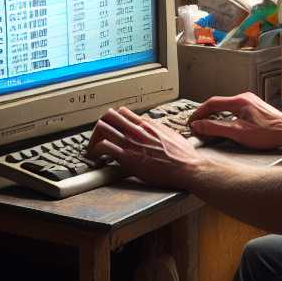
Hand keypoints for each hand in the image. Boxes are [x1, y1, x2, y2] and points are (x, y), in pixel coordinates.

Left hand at [84, 107, 206, 189]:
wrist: (188, 168)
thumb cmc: (184, 156)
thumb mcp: (171, 134)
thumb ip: (158, 130)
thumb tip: (153, 128)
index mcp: (147, 125)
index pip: (122, 112)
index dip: (113, 119)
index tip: (111, 128)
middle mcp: (137, 130)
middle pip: (109, 115)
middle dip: (101, 126)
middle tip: (98, 138)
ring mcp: (131, 142)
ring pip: (102, 127)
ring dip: (94, 138)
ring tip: (93, 149)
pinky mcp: (127, 157)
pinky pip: (103, 147)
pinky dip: (95, 152)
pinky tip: (96, 159)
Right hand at [188, 92, 281, 150]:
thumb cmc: (268, 133)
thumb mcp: (237, 133)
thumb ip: (215, 128)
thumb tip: (199, 126)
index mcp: (238, 101)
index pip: (211, 103)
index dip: (199, 112)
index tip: (192, 121)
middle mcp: (244, 98)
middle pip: (219, 103)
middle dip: (206, 113)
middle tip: (198, 123)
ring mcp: (251, 102)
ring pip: (227, 106)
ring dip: (217, 114)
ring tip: (209, 125)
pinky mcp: (256, 108)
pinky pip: (236, 109)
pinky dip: (227, 115)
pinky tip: (227, 124)